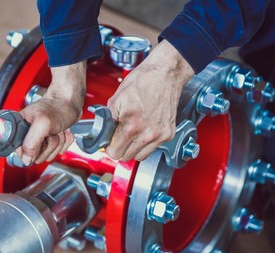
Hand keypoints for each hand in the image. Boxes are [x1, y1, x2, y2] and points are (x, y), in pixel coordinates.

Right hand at [16, 62, 86, 165]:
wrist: (70, 100)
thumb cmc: (57, 107)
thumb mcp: (43, 123)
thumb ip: (31, 143)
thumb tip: (26, 160)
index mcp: (19, 129)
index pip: (21, 153)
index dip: (33, 149)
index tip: (40, 138)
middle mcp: (27, 135)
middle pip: (37, 156)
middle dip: (49, 144)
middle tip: (51, 131)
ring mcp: (40, 139)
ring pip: (49, 154)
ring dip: (58, 142)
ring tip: (57, 129)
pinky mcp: (51, 140)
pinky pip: (59, 151)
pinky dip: (65, 141)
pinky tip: (63, 131)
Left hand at [106, 39, 194, 161]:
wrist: (165, 73)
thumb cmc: (143, 81)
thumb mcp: (116, 99)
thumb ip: (109, 120)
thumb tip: (104, 134)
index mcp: (132, 126)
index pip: (115, 153)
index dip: (109, 147)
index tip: (110, 142)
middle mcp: (148, 134)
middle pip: (127, 157)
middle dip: (120, 148)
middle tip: (120, 136)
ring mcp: (160, 135)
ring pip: (141, 156)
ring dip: (134, 148)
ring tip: (133, 134)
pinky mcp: (169, 134)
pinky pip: (154, 147)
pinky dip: (147, 142)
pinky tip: (145, 129)